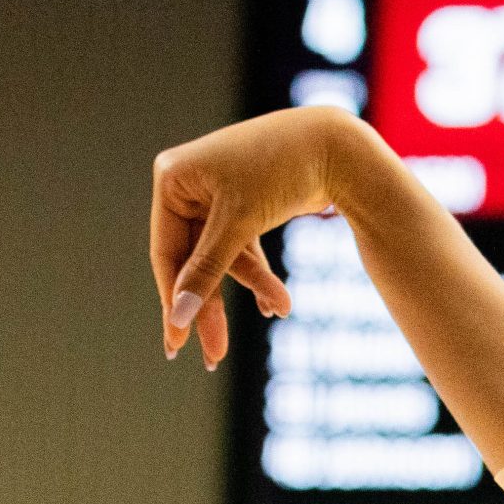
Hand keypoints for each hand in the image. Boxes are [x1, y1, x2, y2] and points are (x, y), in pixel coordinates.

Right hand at [148, 108, 345, 367]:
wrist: (337, 146)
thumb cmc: (281, 170)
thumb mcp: (239, 222)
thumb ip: (207, 270)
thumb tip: (179, 316)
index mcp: (172, 179)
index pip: (166, 252)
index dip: (173, 300)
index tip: (176, 343)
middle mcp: (189, 186)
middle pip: (193, 261)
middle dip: (211, 306)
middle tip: (214, 357)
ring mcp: (216, 197)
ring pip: (223, 259)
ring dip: (253, 285)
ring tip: (281, 308)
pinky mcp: (244, 207)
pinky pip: (242, 251)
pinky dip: (260, 276)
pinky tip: (275, 303)